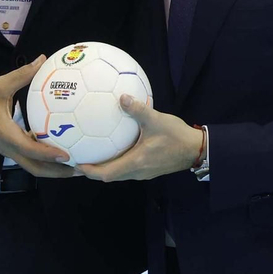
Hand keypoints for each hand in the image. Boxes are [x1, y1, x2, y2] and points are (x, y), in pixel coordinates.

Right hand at [0, 57, 74, 176]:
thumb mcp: (0, 85)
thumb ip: (22, 74)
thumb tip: (42, 60)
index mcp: (6, 135)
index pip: (31, 150)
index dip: (50, 154)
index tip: (68, 155)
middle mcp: (9, 148)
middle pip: (36, 168)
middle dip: (58, 172)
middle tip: (81, 169)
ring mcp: (9, 150)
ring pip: (33, 166)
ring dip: (53, 168)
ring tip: (76, 164)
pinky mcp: (10, 147)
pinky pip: (29, 157)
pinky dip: (45, 158)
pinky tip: (60, 148)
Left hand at [76, 96, 203, 181]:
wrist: (196, 149)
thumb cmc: (177, 136)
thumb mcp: (156, 120)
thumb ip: (138, 109)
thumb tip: (122, 97)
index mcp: (136, 162)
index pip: (106, 173)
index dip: (89, 171)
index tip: (76, 163)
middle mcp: (137, 171)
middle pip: (109, 176)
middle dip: (92, 170)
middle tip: (79, 158)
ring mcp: (144, 172)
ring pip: (118, 174)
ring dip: (104, 167)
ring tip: (93, 154)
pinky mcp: (149, 169)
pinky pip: (127, 169)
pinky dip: (116, 163)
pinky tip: (115, 149)